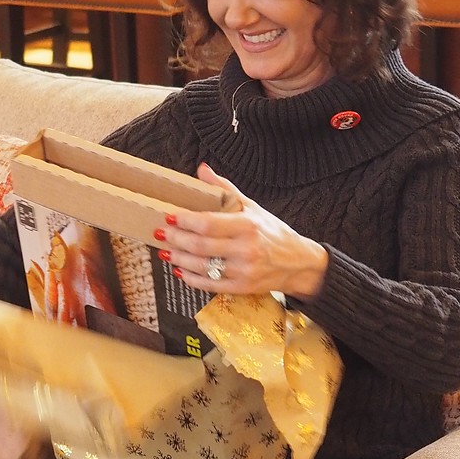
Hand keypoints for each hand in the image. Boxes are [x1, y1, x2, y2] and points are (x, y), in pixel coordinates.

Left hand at [157, 164, 328, 298]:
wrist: (297, 264)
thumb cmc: (273, 233)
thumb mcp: (253, 207)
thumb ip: (225, 189)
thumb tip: (203, 170)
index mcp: (248, 225)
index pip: (208, 223)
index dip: (185, 220)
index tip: (170, 216)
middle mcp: (245, 249)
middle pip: (200, 245)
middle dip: (176, 239)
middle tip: (162, 233)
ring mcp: (242, 271)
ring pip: (201, 266)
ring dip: (178, 259)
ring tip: (167, 251)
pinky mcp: (240, 288)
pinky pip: (209, 284)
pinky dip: (190, 278)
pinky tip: (180, 270)